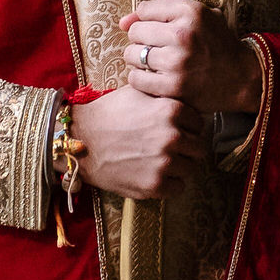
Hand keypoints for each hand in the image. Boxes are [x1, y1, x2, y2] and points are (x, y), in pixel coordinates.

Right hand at [71, 87, 205, 201]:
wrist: (80, 139)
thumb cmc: (107, 113)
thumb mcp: (136, 92)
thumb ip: (162, 93)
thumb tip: (179, 91)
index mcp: (171, 110)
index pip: (199, 124)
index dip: (189, 127)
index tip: (178, 130)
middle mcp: (173, 136)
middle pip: (199, 148)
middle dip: (188, 148)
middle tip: (172, 149)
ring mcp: (164, 162)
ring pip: (191, 169)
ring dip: (180, 166)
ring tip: (161, 162)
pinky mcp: (154, 184)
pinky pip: (179, 188)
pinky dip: (170, 183)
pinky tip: (155, 174)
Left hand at [119, 0, 262, 114]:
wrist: (242, 77)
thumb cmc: (216, 44)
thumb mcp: (197, 17)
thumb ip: (159, 11)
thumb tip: (122, 22)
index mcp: (191, 11)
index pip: (144, 9)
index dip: (149, 21)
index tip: (160, 31)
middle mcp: (183, 34)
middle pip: (135, 32)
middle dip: (142, 40)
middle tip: (157, 48)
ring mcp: (178, 62)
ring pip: (132, 55)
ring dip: (138, 59)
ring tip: (154, 62)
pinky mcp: (174, 86)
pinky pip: (136, 78)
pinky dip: (140, 78)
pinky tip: (154, 77)